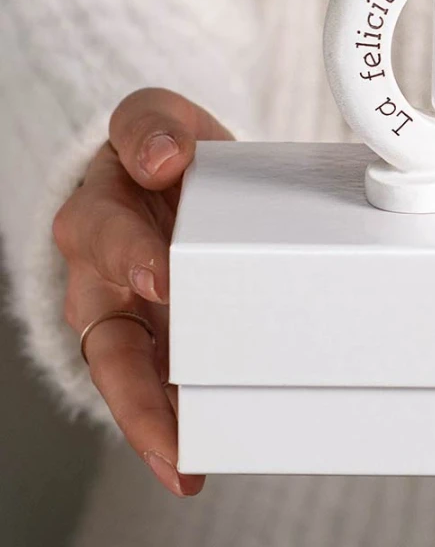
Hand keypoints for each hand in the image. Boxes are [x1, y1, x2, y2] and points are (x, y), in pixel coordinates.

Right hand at [52, 88, 232, 497]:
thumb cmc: (165, 153)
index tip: (162, 276)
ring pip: (120, 372)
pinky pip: (148, 389)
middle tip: (174, 410)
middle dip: (134, 370)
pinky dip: (165, 427)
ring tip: (179, 457)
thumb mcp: (157, 119)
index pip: (103, 230)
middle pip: (104, 323)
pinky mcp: (150, 339)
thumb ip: (153, 126)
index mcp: (100, 208)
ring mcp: (121, 311)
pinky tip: (188, 463)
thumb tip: (161, 158)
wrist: (177, 175)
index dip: (129, 253)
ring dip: (147, 418)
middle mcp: (99, 269)